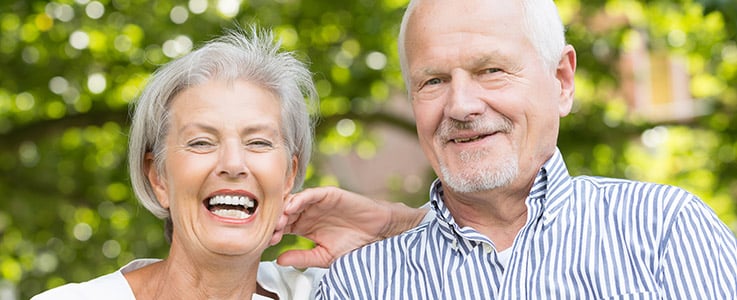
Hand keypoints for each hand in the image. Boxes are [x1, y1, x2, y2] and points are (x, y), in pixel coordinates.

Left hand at [275, 186, 426, 267]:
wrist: (377, 233)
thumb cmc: (353, 244)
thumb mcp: (324, 256)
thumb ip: (302, 258)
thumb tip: (278, 260)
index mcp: (303, 226)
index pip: (281, 228)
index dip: (273, 233)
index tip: (266, 243)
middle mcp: (307, 212)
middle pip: (284, 213)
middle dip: (275, 221)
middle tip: (269, 230)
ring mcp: (316, 202)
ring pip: (293, 202)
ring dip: (284, 209)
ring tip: (279, 220)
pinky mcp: (328, 194)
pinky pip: (310, 194)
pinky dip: (299, 198)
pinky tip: (292, 207)